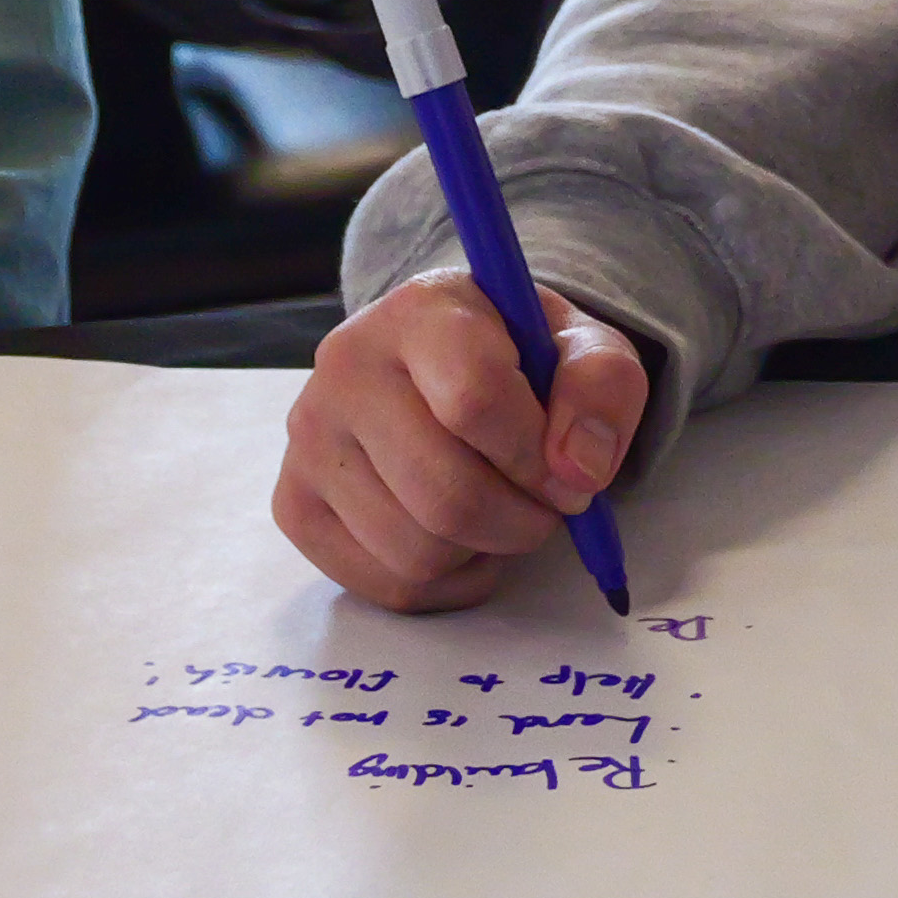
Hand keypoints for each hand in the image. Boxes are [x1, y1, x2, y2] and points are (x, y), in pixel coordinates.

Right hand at [274, 270, 647, 612]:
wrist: (445, 366)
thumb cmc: (521, 361)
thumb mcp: (584, 350)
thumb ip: (602, 387)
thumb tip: (577, 468)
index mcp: (420, 312)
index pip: (474, 400)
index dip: (538, 456)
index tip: (570, 472)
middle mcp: (345, 367)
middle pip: (445, 494)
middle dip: (521, 520)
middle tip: (544, 505)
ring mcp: (309, 439)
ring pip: (417, 552)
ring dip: (485, 552)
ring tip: (498, 509)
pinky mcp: (295, 504)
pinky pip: (386, 585)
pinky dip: (445, 582)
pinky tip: (459, 538)